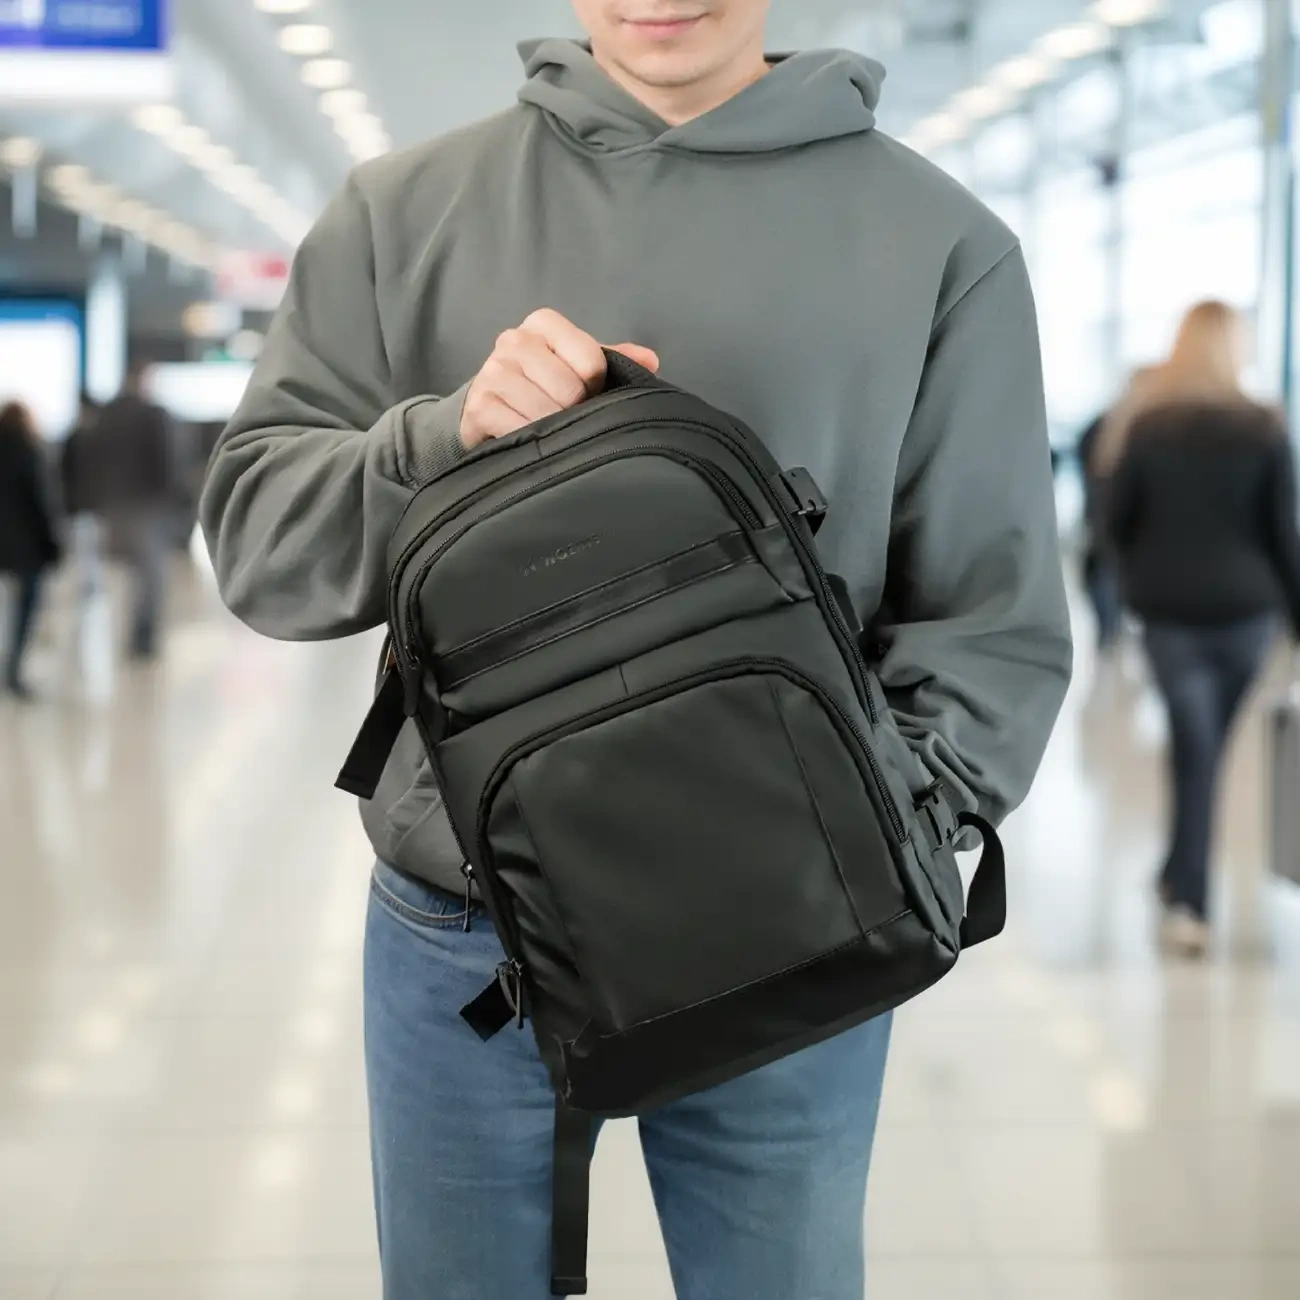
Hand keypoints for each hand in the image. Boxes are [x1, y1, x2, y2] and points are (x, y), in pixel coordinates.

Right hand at [460, 308, 659, 450]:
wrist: (487, 409)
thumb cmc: (541, 385)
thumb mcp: (577, 367)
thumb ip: (614, 360)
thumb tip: (651, 360)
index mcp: (544, 323)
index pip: (592, 360)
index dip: (596, 387)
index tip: (585, 395)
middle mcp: (514, 340)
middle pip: (570, 389)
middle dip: (574, 412)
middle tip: (564, 416)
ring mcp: (493, 372)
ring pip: (547, 412)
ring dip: (554, 430)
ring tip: (546, 429)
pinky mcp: (479, 406)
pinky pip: (521, 430)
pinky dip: (532, 443)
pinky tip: (527, 440)